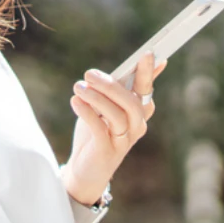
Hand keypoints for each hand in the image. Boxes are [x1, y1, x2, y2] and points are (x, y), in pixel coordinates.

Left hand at [63, 52, 166, 204]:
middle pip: (131, 101)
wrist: (84, 169)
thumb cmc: (97, 132)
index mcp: (140, 111)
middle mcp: (137, 125)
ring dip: (96, 97)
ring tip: (78, 87)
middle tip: (89, 74)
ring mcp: (124, 140)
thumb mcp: (108, 106)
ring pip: (117, 114)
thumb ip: (121, 85)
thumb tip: (143, 61)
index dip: (148, 71)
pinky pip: (100, 128)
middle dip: (110, 85)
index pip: (146, 88)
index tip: (148, 53)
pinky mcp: (108, 151)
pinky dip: (87, 112)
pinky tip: (75, 102)